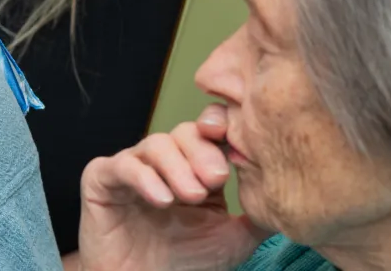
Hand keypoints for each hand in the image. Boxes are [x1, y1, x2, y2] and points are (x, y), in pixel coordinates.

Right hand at [75, 105, 270, 270]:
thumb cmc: (186, 263)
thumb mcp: (233, 239)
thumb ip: (257, 215)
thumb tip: (289, 192)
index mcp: (196, 167)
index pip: (210, 134)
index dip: (223, 132)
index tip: (238, 147)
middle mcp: (164, 161)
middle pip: (185, 132)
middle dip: (203, 152)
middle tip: (216, 180)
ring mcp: (132, 166)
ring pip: (155, 144)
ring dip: (177, 166)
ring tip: (191, 196)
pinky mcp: (101, 179)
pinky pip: (120, 165)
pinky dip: (143, 178)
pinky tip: (162, 200)